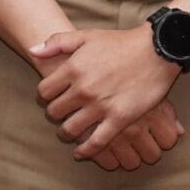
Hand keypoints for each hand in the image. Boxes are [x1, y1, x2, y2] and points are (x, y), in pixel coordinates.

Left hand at [29, 27, 183, 161]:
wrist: (156, 50)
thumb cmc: (120, 42)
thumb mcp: (86, 36)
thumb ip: (57, 42)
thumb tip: (32, 51)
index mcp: (73, 68)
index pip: (43, 91)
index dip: (43, 97)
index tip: (49, 99)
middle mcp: (83, 89)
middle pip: (55, 112)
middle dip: (54, 115)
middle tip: (60, 116)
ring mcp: (101, 105)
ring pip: (71, 130)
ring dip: (66, 134)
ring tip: (68, 133)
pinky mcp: (119, 119)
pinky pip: (96, 142)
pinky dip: (86, 151)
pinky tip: (81, 153)